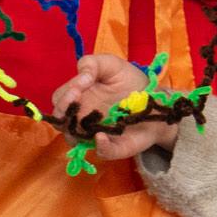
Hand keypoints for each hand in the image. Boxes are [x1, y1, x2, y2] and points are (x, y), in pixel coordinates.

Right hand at [52, 54, 174, 159]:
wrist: (156, 100)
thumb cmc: (129, 81)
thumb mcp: (111, 64)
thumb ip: (92, 64)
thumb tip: (80, 77)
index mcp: (80, 98)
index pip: (60, 100)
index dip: (65, 94)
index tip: (79, 85)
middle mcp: (83, 119)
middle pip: (60, 121)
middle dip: (63, 109)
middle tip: (76, 95)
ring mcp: (96, 134)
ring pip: (75, 139)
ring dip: (75, 129)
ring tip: (85, 115)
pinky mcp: (115, 147)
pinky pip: (103, 152)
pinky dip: (100, 146)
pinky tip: (101, 135)